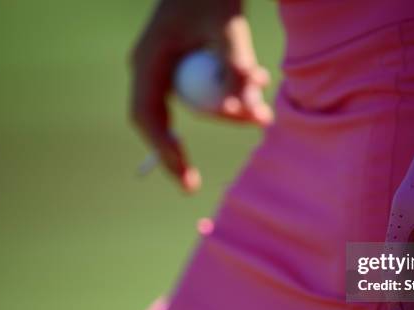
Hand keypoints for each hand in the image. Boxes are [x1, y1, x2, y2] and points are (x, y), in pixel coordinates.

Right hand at [130, 0, 271, 191]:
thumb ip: (236, 66)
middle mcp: (151, 68)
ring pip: (193, 107)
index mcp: (149, 61)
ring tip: (265, 114)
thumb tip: (244, 110)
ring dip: (230, 113)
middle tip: (219, 160)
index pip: (148, 117)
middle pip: (166, 121)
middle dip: (202, 137)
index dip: (165, 151)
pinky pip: (202, 94)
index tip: (186, 178)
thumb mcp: (228, 27)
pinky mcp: (183, 67)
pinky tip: (258, 90)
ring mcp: (165, 69)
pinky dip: (230, 97)